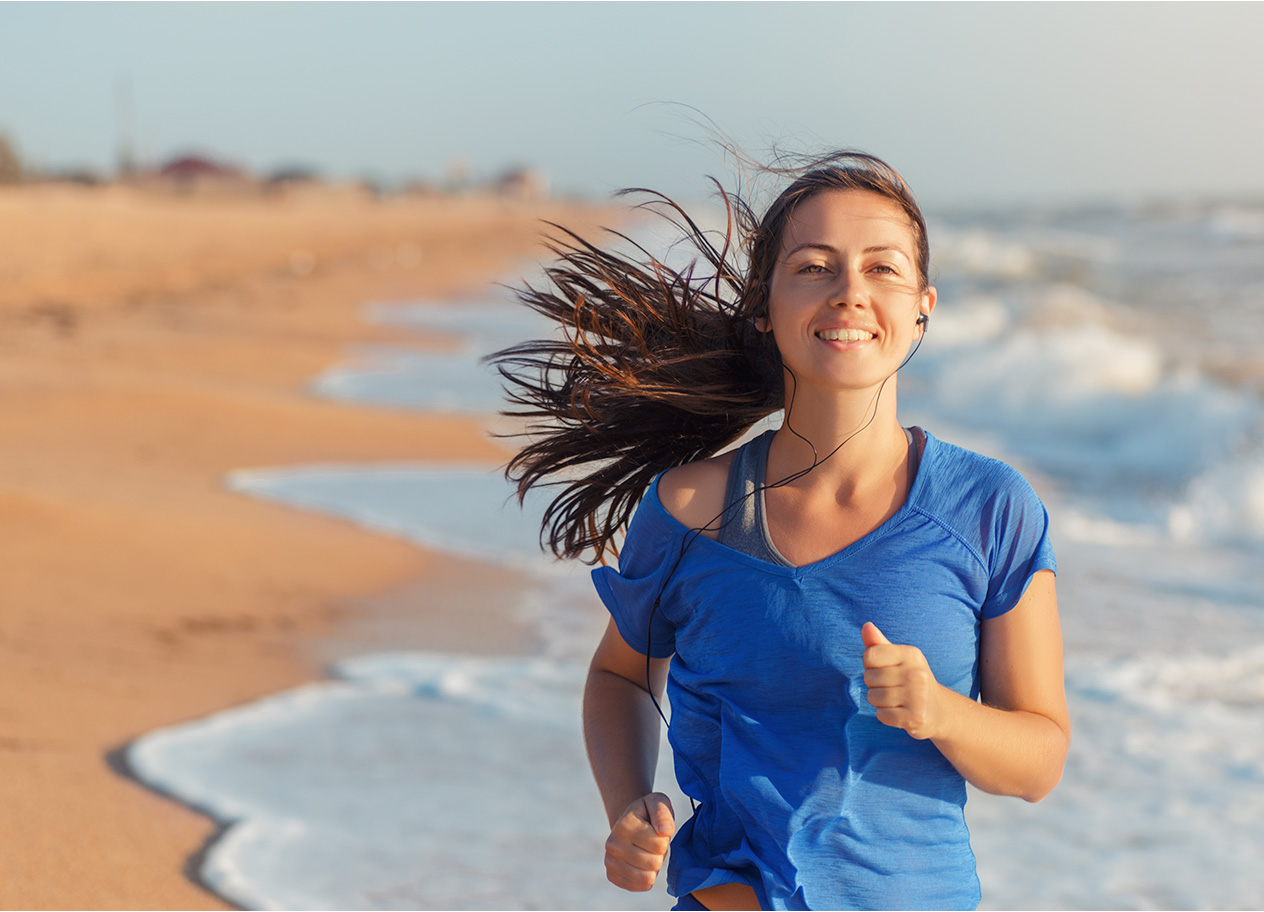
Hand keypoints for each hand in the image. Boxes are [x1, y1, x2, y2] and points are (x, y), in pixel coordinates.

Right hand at [604, 792, 674, 891]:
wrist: (629, 823)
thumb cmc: (647, 813)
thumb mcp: (658, 803)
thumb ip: (663, 813)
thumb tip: (665, 830)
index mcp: (623, 826)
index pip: (660, 845)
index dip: (664, 839)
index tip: (656, 831)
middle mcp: (613, 845)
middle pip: (654, 863)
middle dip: (659, 854)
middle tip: (653, 844)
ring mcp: (610, 862)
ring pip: (648, 878)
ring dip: (654, 866)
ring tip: (648, 852)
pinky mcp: (612, 876)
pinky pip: (641, 887)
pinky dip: (647, 877)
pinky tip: (642, 864)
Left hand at [861, 622, 943, 739]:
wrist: (938, 710)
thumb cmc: (911, 680)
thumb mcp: (898, 658)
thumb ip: (878, 644)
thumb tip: (866, 626)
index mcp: (911, 654)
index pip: (870, 655)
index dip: (870, 665)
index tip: (885, 669)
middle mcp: (916, 673)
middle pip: (869, 678)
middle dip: (874, 685)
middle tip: (893, 687)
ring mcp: (917, 696)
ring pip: (873, 697)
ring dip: (879, 702)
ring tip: (896, 700)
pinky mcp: (915, 717)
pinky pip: (881, 715)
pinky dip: (885, 716)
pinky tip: (900, 712)